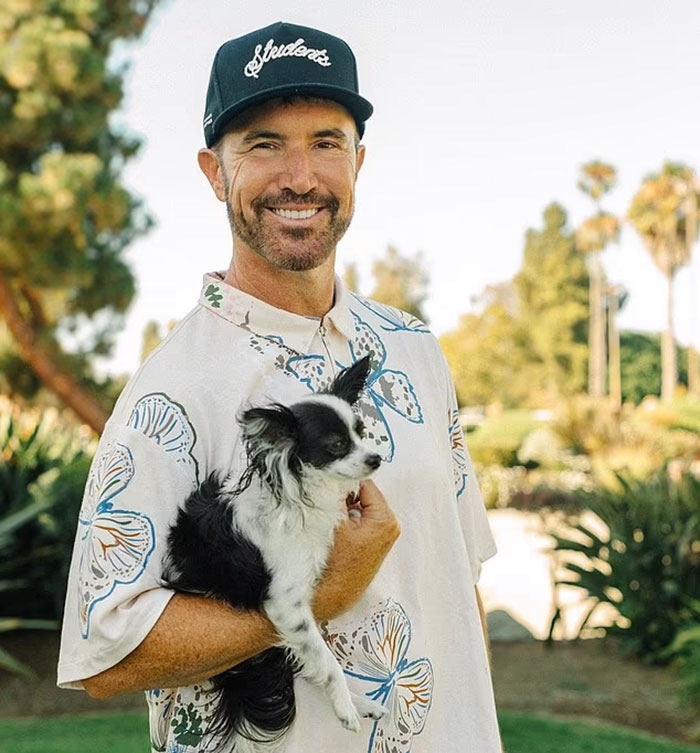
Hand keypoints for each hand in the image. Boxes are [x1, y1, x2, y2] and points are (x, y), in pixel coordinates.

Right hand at [313, 481, 400, 621]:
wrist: (331, 597)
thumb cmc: (333, 563)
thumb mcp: (333, 521)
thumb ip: (338, 494)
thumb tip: (337, 476)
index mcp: (384, 519)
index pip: (365, 484)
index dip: (346, 485)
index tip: (331, 491)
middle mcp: (390, 527)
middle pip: (366, 496)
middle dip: (348, 498)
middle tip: (331, 510)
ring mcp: (385, 537)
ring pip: (363, 509)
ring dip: (348, 511)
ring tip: (334, 525)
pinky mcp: (376, 545)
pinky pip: (363, 522)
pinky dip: (351, 522)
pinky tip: (339, 535)